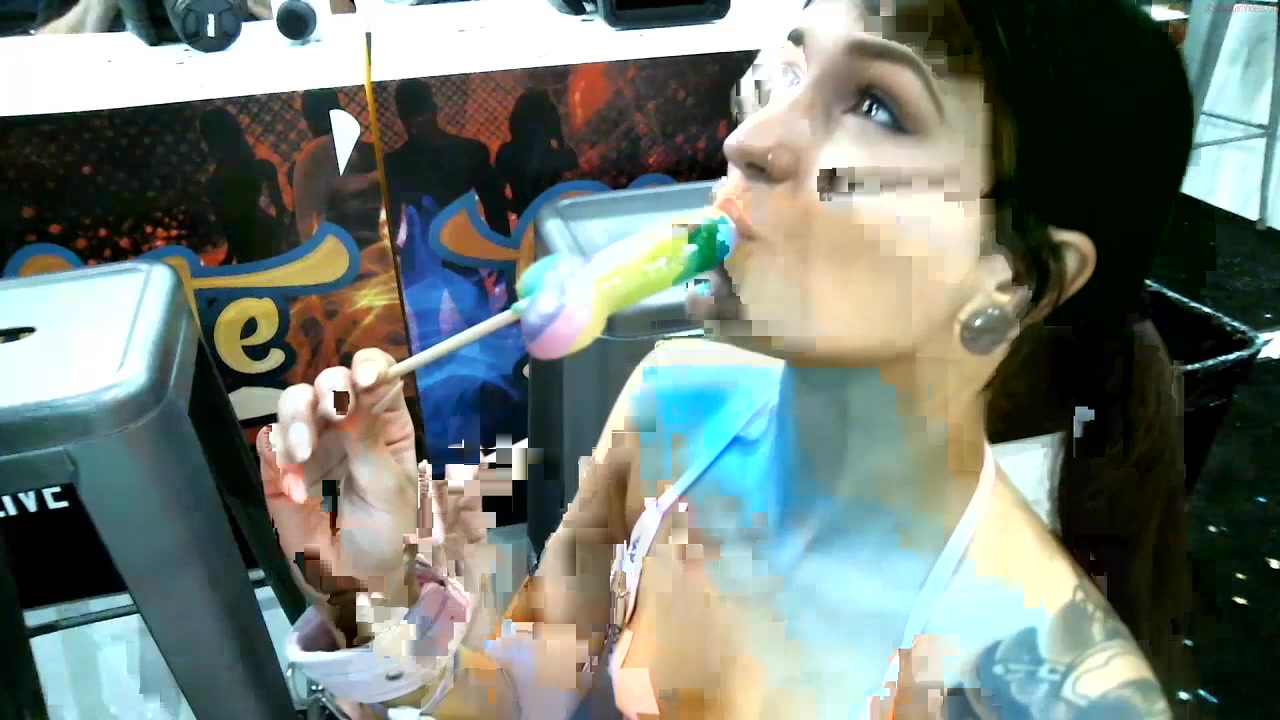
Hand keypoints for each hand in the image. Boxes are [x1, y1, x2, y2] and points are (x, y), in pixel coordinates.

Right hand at [258, 349, 418, 604]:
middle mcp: (346, 424)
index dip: (367, 366)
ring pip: (292, 404)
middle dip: (326, 390)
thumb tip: (349, 395)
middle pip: (328, 382)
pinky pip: (269, 444)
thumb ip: (367, 442)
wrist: (358, 583)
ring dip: (296, 421)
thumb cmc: (390, 533)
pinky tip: (297, 490)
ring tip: (303, 456)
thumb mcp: (389, 487)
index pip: (374, 374)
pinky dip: (278, 459)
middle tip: (332, 413)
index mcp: (384, 421)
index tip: (363, 379)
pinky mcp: (279, 469)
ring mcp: (311, 443)